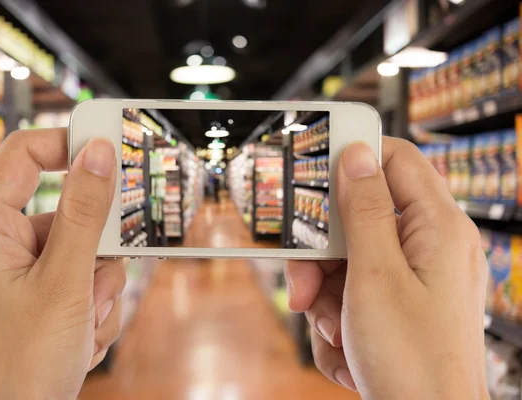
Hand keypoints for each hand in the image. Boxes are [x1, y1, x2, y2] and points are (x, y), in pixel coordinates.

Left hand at [0, 129, 125, 398]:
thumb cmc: (22, 361)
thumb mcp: (66, 280)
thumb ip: (86, 211)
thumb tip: (100, 154)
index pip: (25, 154)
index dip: (69, 144)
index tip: (112, 151)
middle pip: (67, 210)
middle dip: (96, 251)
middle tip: (97, 281)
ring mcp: (17, 270)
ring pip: (82, 249)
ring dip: (97, 287)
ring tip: (82, 323)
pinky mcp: (34, 291)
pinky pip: (80, 277)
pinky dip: (91, 304)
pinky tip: (79, 336)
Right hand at [285, 138, 488, 399]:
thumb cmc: (412, 361)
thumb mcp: (375, 277)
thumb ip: (364, 209)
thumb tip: (357, 154)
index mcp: (438, 228)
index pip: (395, 160)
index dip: (353, 158)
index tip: (312, 169)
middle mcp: (430, 247)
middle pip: (359, 219)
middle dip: (323, 256)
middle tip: (305, 286)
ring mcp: (415, 278)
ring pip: (349, 260)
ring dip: (326, 296)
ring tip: (335, 332)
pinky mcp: (400, 304)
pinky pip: (355, 292)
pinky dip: (340, 317)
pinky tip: (347, 349)